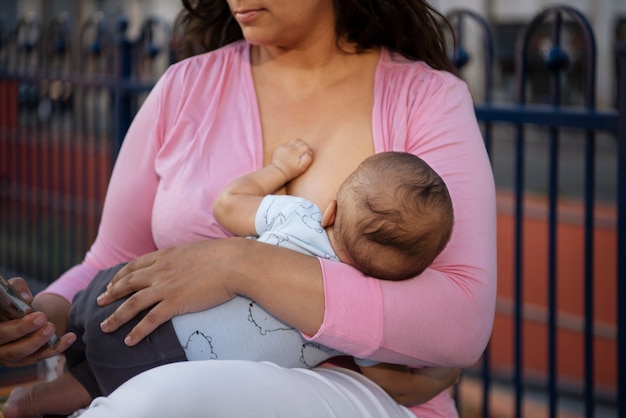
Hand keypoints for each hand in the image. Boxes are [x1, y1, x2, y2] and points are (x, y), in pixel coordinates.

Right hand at [0, 278, 75, 367]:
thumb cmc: (14, 300)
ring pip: (19, 353)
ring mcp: (6, 354)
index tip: (27, 312)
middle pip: (3, 339)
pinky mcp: (23, 360)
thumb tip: (26, 298)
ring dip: (37, 341)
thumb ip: (16, 288)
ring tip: (51, 327)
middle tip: (42, 318)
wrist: (23, 314)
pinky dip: (56, 349)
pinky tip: (70, 337)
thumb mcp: (13, 290)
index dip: (11, 324)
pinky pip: (38, 357)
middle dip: (23, 329)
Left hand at [96, 239, 240, 345]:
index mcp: (166, 256)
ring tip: (105, 327)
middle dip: (111, 294)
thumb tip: (188, 263)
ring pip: (132, 304)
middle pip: (127, 283)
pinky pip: (150, 320)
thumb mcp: (198, 251)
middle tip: (99, 302)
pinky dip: (137, 331)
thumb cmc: (225, 256)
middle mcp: (160, 270)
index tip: (112, 283)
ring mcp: (166, 287)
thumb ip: (186, 258)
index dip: (120, 275)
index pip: (135, 265)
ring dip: (116, 316)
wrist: (235, 262)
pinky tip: (129, 341)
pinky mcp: (175, 302)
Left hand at [271, 138, 312, 179]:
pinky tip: (289, 153)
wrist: (278, 171)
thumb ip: (308, 159)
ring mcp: (284, 146)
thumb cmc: (291, 171)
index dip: (307, 149)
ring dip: (297, 144)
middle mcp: (290, 147)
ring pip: (294, 141)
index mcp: (296, 152)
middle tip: (301, 153)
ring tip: (296, 152)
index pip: (305, 145)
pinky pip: (287, 143)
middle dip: (303, 146)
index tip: (305, 154)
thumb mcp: (302, 168)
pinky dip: (290, 146)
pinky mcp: (279, 148)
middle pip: (300, 141)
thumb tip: (309, 152)